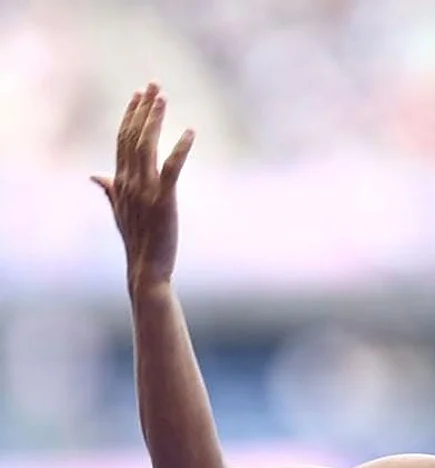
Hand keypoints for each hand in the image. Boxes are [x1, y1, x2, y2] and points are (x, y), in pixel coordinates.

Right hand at [92, 83, 194, 293]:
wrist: (146, 267)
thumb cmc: (136, 240)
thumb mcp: (120, 211)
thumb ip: (109, 189)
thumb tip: (95, 175)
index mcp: (120, 181)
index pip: (123, 140)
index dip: (130, 115)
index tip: (138, 94)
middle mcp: (129, 181)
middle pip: (133, 136)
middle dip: (143, 109)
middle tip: (153, 84)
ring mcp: (145, 190)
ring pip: (147, 147)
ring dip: (155, 120)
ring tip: (163, 97)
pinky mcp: (164, 201)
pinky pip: (172, 169)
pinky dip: (180, 149)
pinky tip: (190, 132)